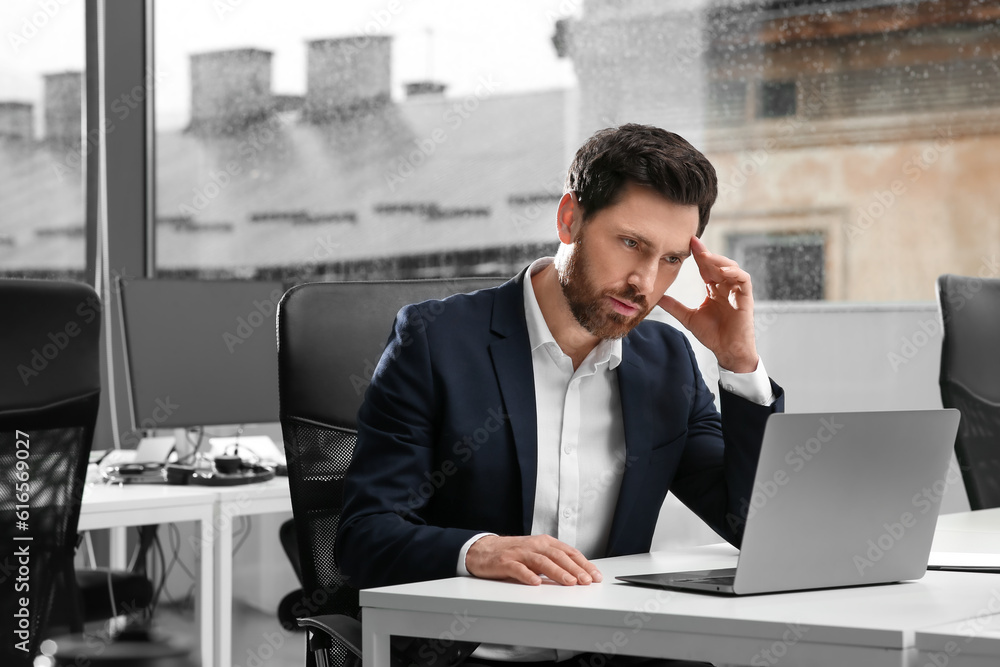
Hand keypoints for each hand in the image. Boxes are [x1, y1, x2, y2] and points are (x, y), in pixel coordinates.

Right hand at [465, 534, 602, 585]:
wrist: (483, 550)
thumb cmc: (513, 554)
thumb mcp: (537, 554)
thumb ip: (554, 561)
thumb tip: (578, 573)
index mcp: (544, 543)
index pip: (568, 552)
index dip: (583, 564)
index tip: (595, 575)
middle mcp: (534, 545)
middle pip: (558, 556)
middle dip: (574, 569)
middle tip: (586, 581)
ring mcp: (519, 553)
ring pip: (542, 562)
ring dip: (557, 572)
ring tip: (569, 582)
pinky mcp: (505, 562)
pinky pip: (518, 569)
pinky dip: (528, 575)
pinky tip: (536, 583)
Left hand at [658, 236, 758, 372]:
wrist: (727, 350)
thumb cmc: (713, 335)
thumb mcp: (688, 317)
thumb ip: (674, 306)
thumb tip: (658, 298)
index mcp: (714, 289)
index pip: (705, 268)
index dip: (698, 255)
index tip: (687, 243)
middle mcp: (726, 287)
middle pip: (717, 264)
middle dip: (705, 253)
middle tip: (693, 243)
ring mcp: (736, 291)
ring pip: (731, 267)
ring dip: (719, 260)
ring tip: (705, 256)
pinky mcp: (746, 297)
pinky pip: (743, 279)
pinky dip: (734, 272)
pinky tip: (722, 271)